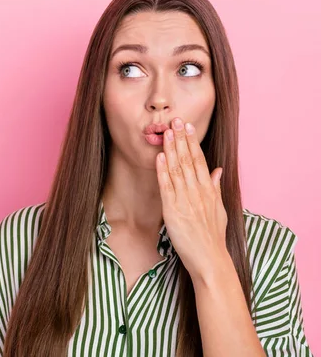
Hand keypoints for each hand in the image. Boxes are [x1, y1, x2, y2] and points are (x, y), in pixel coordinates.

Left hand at [155, 117, 228, 280]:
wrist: (210, 259)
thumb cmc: (213, 237)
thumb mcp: (219, 210)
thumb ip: (216, 188)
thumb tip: (218, 171)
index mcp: (209, 191)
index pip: (200, 161)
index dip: (192, 142)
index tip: (187, 127)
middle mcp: (198, 192)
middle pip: (189, 160)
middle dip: (181, 139)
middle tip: (175, 120)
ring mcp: (186, 201)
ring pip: (178, 170)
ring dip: (171, 149)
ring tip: (166, 132)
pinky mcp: (173, 211)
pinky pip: (167, 187)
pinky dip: (163, 171)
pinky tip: (160, 157)